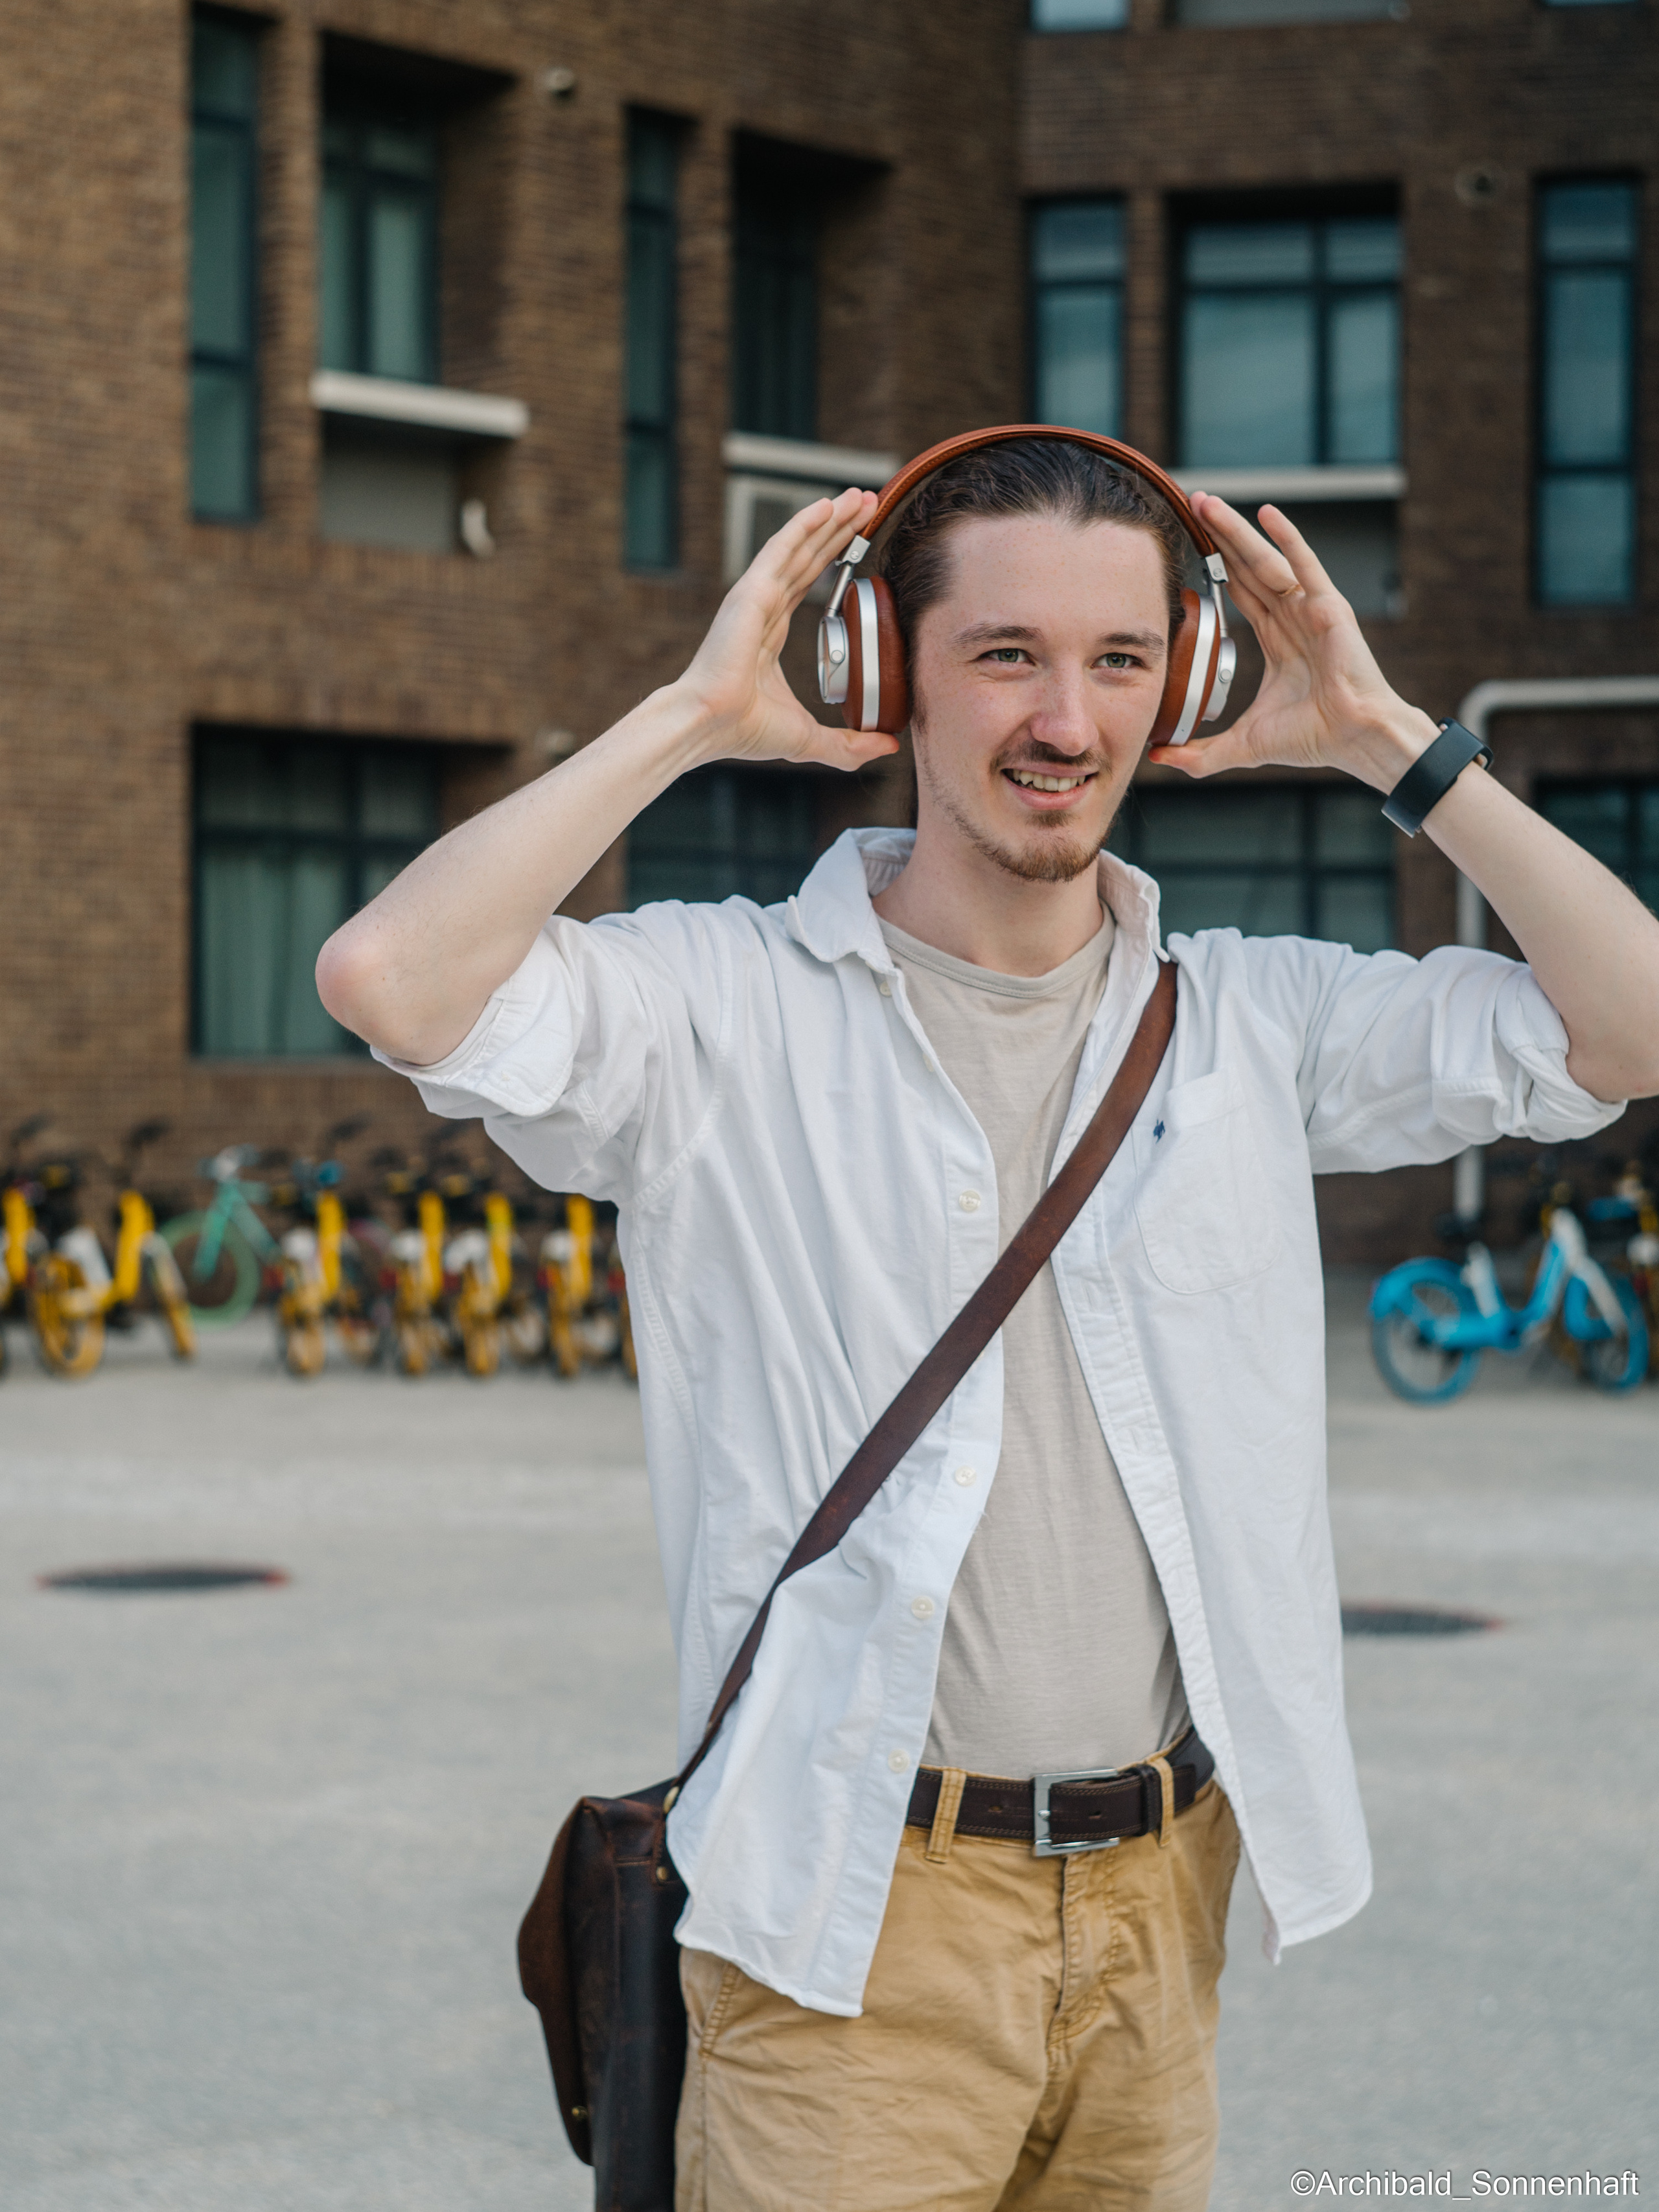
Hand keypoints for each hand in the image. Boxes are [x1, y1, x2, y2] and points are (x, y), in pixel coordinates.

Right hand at [675, 487, 900, 771]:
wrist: (707, 726)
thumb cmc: (742, 731)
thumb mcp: (809, 738)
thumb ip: (848, 745)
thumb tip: (888, 749)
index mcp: (771, 632)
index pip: (809, 582)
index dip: (835, 557)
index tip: (861, 537)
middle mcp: (764, 607)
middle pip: (808, 557)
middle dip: (838, 530)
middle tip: (867, 503)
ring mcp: (755, 597)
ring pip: (799, 547)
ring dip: (830, 519)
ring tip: (858, 496)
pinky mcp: (750, 592)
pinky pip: (781, 549)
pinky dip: (804, 525)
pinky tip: (827, 505)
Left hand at [1146, 495, 1435, 790]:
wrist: (1355, 738)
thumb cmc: (1314, 737)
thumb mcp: (1244, 744)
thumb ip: (1202, 754)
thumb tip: (1161, 759)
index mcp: (1278, 639)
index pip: (1240, 593)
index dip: (1216, 566)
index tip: (1190, 543)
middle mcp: (1293, 616)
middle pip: (1247, 567)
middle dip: (1219, 536)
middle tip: (1192, 504)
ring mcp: (1311, 608)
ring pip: (1266, 560)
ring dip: (1236, 531)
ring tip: (1208, 503)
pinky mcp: (1329, 607)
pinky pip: (1305, 565)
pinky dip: (1287, 538)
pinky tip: (1266, 514)